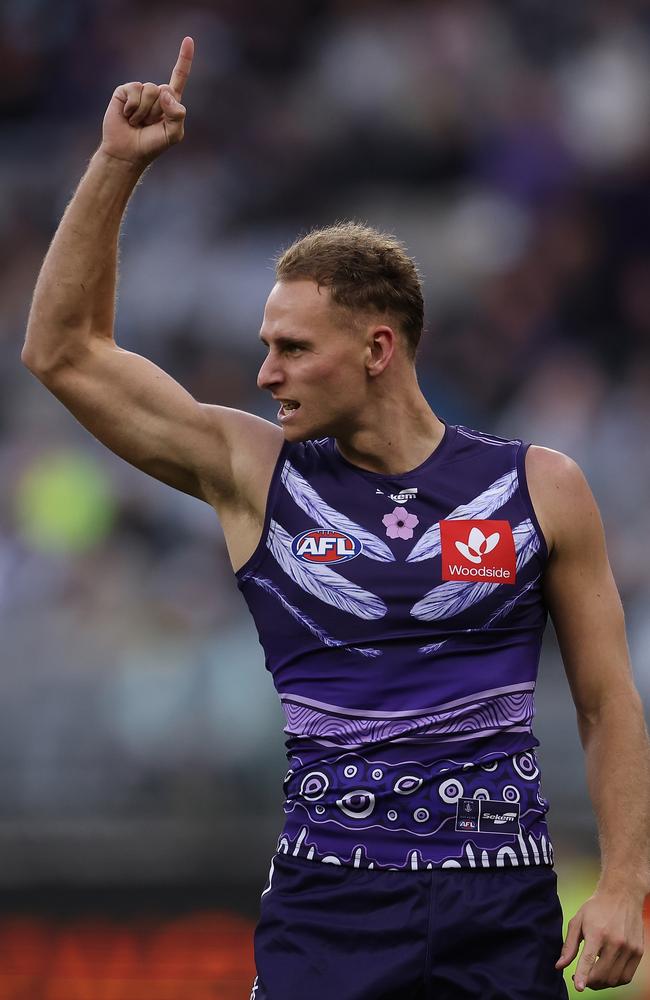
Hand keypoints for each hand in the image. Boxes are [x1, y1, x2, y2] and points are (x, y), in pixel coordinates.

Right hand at [100, 36, 193, 166]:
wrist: (127, 153)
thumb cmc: (151, 145)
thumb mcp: (173, 134)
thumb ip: (177, 115)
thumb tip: (165, 92)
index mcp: (170, 101)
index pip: (179, 76)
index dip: (184, 59)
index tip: (188, 40)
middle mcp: (155, 93)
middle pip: (165, 90)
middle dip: (159, 111)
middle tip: (149, 124)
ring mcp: (139, 91)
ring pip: (150, 90)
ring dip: (145, 111)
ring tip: (138, 122)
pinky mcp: (124, 91)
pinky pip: (134, 91)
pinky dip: (133, 107)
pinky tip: (128, 116)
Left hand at [555, 888, 644, 989]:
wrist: (622, 895)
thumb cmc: (597, 908)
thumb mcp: (577, 921)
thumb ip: (569, 945)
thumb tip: (560, 965)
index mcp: (597, 933)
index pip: (588, 960)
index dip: (583, 976)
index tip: (578, 987)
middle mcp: (615, 942)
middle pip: (602, 975)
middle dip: (589, 982)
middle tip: (582, 979)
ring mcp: (629, 948)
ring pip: (614, 979)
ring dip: (601, 984)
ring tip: (593, 976)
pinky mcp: (638, 952)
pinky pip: (626, 976)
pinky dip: (615, 980)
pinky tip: (606, 973)